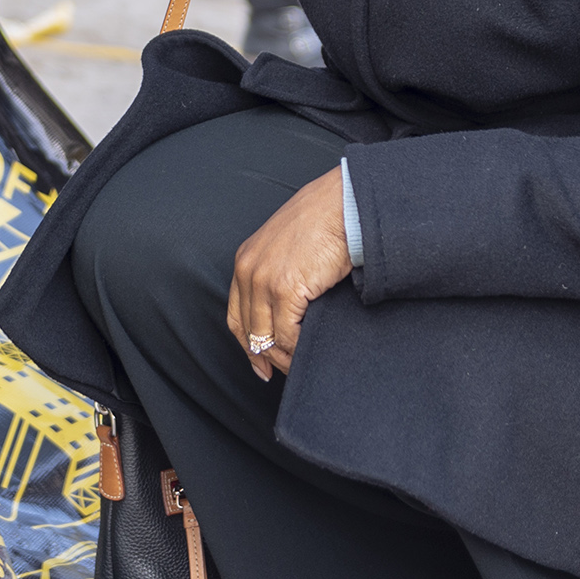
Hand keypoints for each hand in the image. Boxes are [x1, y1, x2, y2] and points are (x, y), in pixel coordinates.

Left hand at [226, 168, 351, 380]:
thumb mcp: (288, 246)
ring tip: (301, 365)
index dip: (248, 345)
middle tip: (283, 373)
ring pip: (267, 338)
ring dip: (284, 358)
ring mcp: (264, 280)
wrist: (343, 205)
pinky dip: (298, 350)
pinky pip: (287, 335)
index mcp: (246, 259)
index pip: (236, 315)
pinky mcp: (285, 288)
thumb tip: (287, 311)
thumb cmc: (325, 220)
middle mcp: (248, 270)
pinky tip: (310, 352)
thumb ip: (279, 273)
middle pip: (249, 331)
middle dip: (266, 358)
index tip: (261, 364)